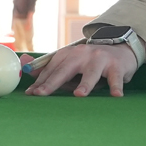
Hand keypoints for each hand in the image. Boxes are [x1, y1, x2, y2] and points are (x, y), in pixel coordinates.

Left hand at [19, 43, 138, 97]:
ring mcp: (100, 59)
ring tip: (79, 95)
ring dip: (85, 84)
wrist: (120, 50)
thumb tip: (25, 67)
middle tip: (42, 93)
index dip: (40, 81)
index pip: (51, 69)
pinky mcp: (116, 66)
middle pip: (66, 69)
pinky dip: (116, 86)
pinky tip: (116, 95)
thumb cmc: (90, 62)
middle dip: (53, 82)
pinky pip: (115, 77)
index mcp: (68, 54)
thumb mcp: (69, 63)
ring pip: (91, 72)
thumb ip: (48, 69)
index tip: (31, 93)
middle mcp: (82, 54)